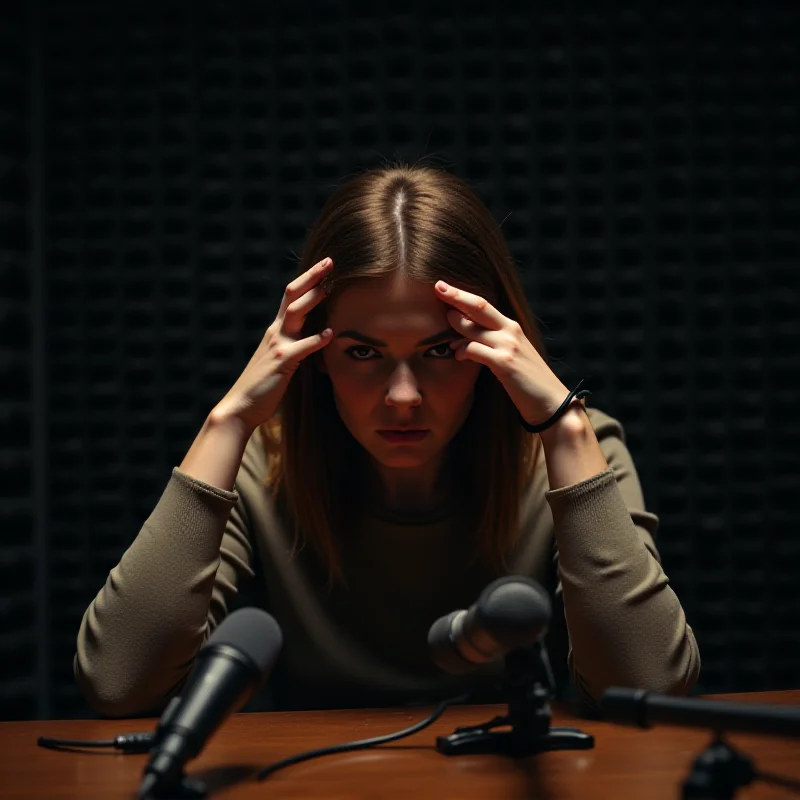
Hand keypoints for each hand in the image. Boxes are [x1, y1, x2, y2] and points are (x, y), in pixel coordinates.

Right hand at [213, 257, 334, 431]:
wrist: (240, 406)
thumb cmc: (262, 386)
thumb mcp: (279, 359)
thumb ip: (293, 345)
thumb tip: (313, 337)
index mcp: (276, 330)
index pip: (291, 297)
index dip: (307, 279)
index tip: (325, 266)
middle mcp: (275, 332)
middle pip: (292, 296)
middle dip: (311, 278)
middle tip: (330, 261)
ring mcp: (277, 345)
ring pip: (295, 314)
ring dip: (313, 299)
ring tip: (330, 288)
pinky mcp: (282, 363)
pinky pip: (301, 348)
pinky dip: (316, 340)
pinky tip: (331, 334)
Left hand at [435, 280, 572, 425]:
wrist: (552, 403)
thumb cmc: (528, 382)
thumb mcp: (510, 356)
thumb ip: (491, 344)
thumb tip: (462, 339)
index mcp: (512, 327)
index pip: (483, 305)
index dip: (463, 294)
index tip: (444, 286)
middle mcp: (511, 331)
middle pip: (479, 307)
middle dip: (456, 296)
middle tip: (438, 287)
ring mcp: (508, 345)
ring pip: (473, 328)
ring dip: (455, 329)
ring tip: (446, 338)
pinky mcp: (505, 362)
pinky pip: (474, 350)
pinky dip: (462, 351)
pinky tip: (457, 356)